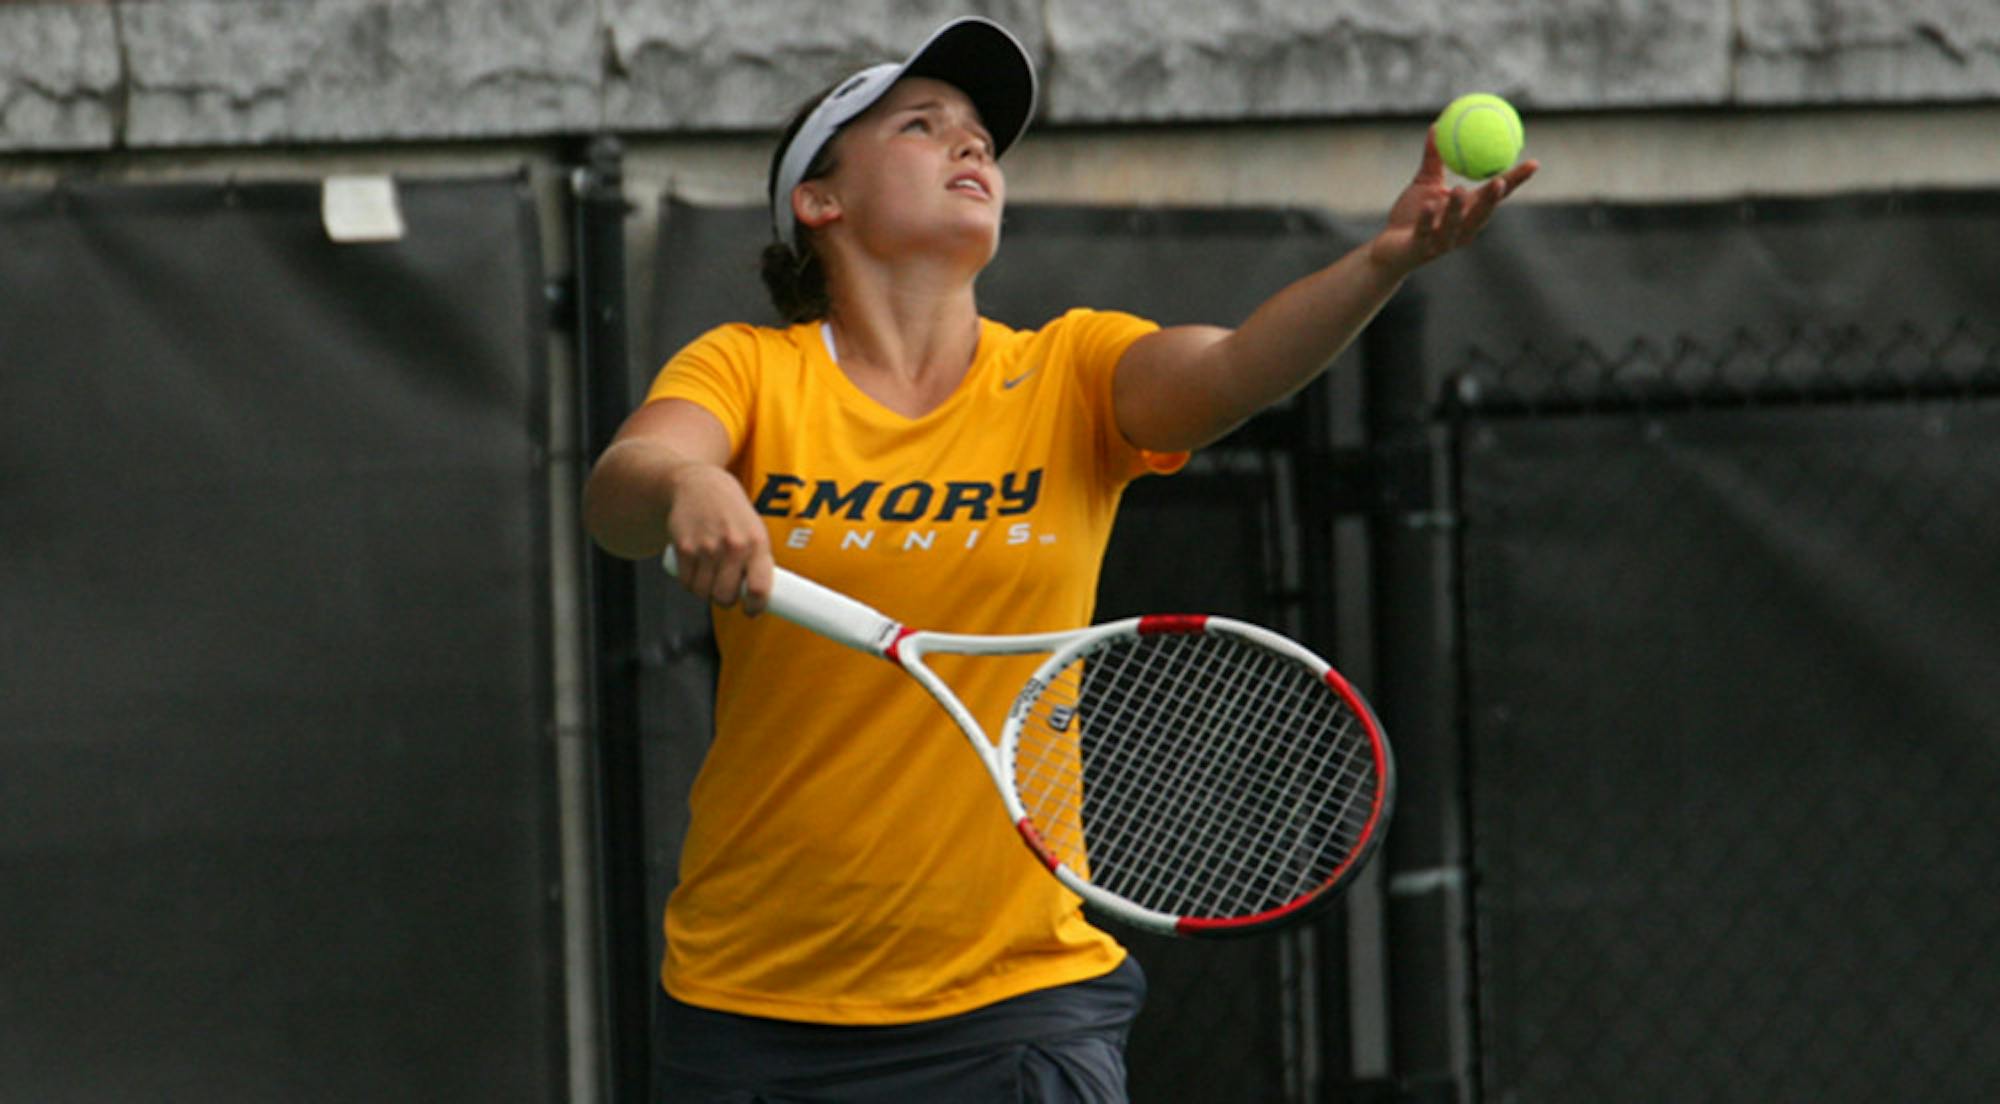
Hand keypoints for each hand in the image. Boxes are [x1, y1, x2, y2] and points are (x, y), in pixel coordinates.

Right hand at [663, 462, 773, 615]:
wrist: (700, 486)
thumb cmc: (732, 513)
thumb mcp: (755, 531)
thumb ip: (757, 561)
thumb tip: (760, 598)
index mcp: (757, 544)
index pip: (759, 589)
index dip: (755, 607)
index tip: (751, 611)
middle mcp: (734, 546)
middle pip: (726, 596)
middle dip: (726, 601)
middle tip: (726, 593)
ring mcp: (708, 547)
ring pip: (704, 593)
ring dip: (706, 593)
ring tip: (710, 580)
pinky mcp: (685, 547)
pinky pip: (686, 583)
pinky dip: (690, 584)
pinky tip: (695, 574)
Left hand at [1369, 127, 1537, 277]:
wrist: (1388, 249)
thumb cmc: (1411, 216)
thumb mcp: (1424, 183)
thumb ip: (1434, 158)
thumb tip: (1437, 125)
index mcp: (1468, 212)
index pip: (1496, 196)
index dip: (1515, 181)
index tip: (1534, 163)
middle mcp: (1460, 230)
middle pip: (1481, 215)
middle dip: (1492, 200)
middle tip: (1501, 180)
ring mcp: (1440, 242)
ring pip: (1453, 226)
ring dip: (1457, 209)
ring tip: (1460, 189)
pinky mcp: (1419, 249)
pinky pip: (1423, 233)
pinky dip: (1426, 220)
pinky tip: (1428, 206)